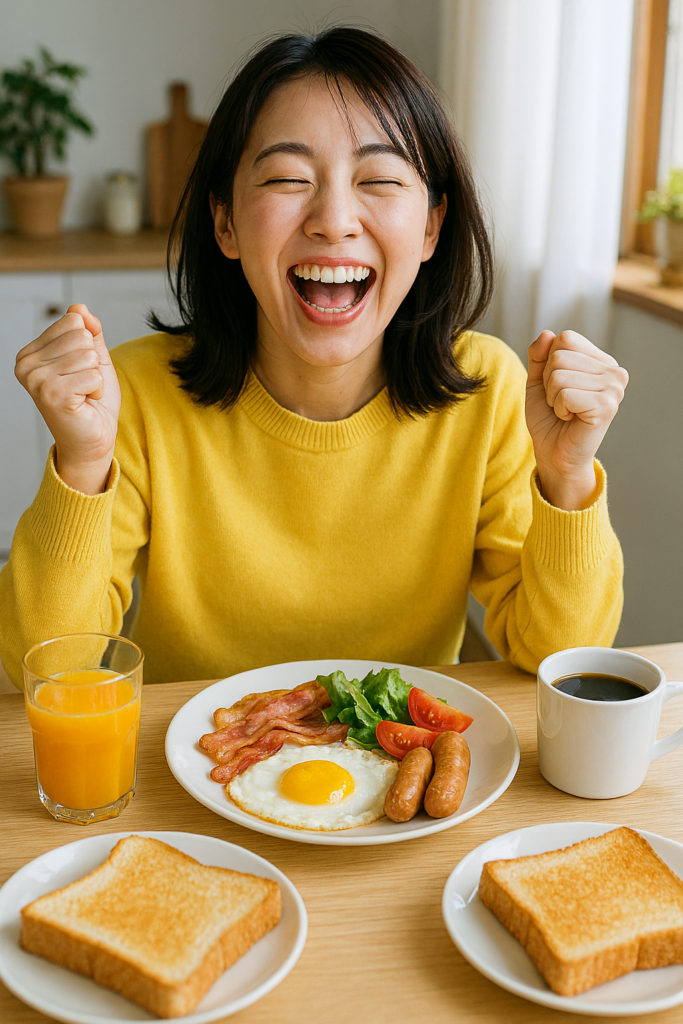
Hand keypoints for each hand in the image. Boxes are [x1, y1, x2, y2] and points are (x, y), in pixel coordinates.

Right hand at [15, 303, 120, 493]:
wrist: (91, 441)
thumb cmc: (92, 402)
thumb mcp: (94, 359)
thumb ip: (89, 332)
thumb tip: (80, 308)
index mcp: (31, 353)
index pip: (73, 320)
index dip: (88, 346)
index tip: (78, 371)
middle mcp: (26, 364)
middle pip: (80, 335)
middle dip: (92, 362)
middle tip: (83, 386)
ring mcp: (36, 380)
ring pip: (88, 355)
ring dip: (95, 378)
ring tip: (83, 395)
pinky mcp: (52, 395)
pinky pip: (93, 374)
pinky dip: (97, 390)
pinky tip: (84, 403)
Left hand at [525, 330, 627, 509]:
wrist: (554, 454)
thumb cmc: (549, 419)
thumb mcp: (538, 382)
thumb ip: (540, 356)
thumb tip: (547, 334)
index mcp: (601, 361)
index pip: (565, 338)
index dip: (549, 363)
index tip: (557, 387)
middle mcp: (614, 371)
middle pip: (560, 355)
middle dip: (548, 382)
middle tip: (560, 403)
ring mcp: (614, 388)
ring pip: (559, 374)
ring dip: (552, 397)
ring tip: (566, 411)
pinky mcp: (607, 406)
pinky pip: (565, 394)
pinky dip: (559, 408)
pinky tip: (571, 419)